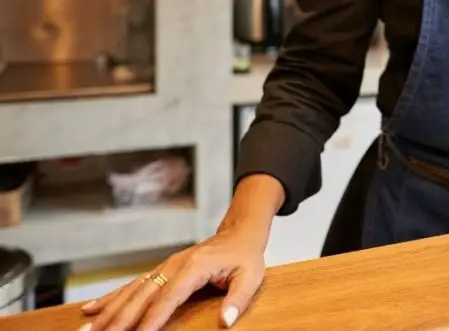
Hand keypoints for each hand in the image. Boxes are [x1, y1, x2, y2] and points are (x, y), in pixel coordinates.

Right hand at [79, 227, 264, 330]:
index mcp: (194, 267)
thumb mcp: (251, 276)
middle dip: (119, 320)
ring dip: (108, 311)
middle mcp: (174, 265)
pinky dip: (111, 298)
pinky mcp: (161, 270)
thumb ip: (238, 299)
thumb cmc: (245, 256)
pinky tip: (91, 310)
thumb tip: (226, 321)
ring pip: (131, 291)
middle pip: (142, 296)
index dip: (152, 320)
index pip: (169, 298)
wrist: (239, 232)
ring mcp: (164, 267)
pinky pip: (132, 285)